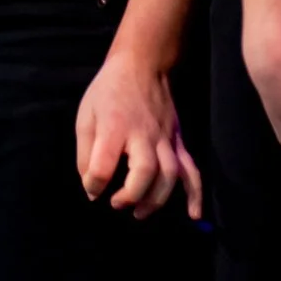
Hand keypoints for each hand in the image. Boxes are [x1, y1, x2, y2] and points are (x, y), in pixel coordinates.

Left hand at [76, 45, 203, 217]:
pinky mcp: (178, 141)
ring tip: (139, 212)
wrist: (141, 65)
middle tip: (116, 204)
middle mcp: (143, 134)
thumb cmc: (108, 91)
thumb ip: (85, 152)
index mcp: (115, 126)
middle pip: (145, 172)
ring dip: (155, 200)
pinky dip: (195, 194)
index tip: (92, 189)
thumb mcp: (86, 116)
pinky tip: (193, 214)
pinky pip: (191, 170)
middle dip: (131, 195)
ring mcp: (165, 138)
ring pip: (169, 175)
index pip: (104, 164)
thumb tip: (91, 185)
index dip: (94, 183)